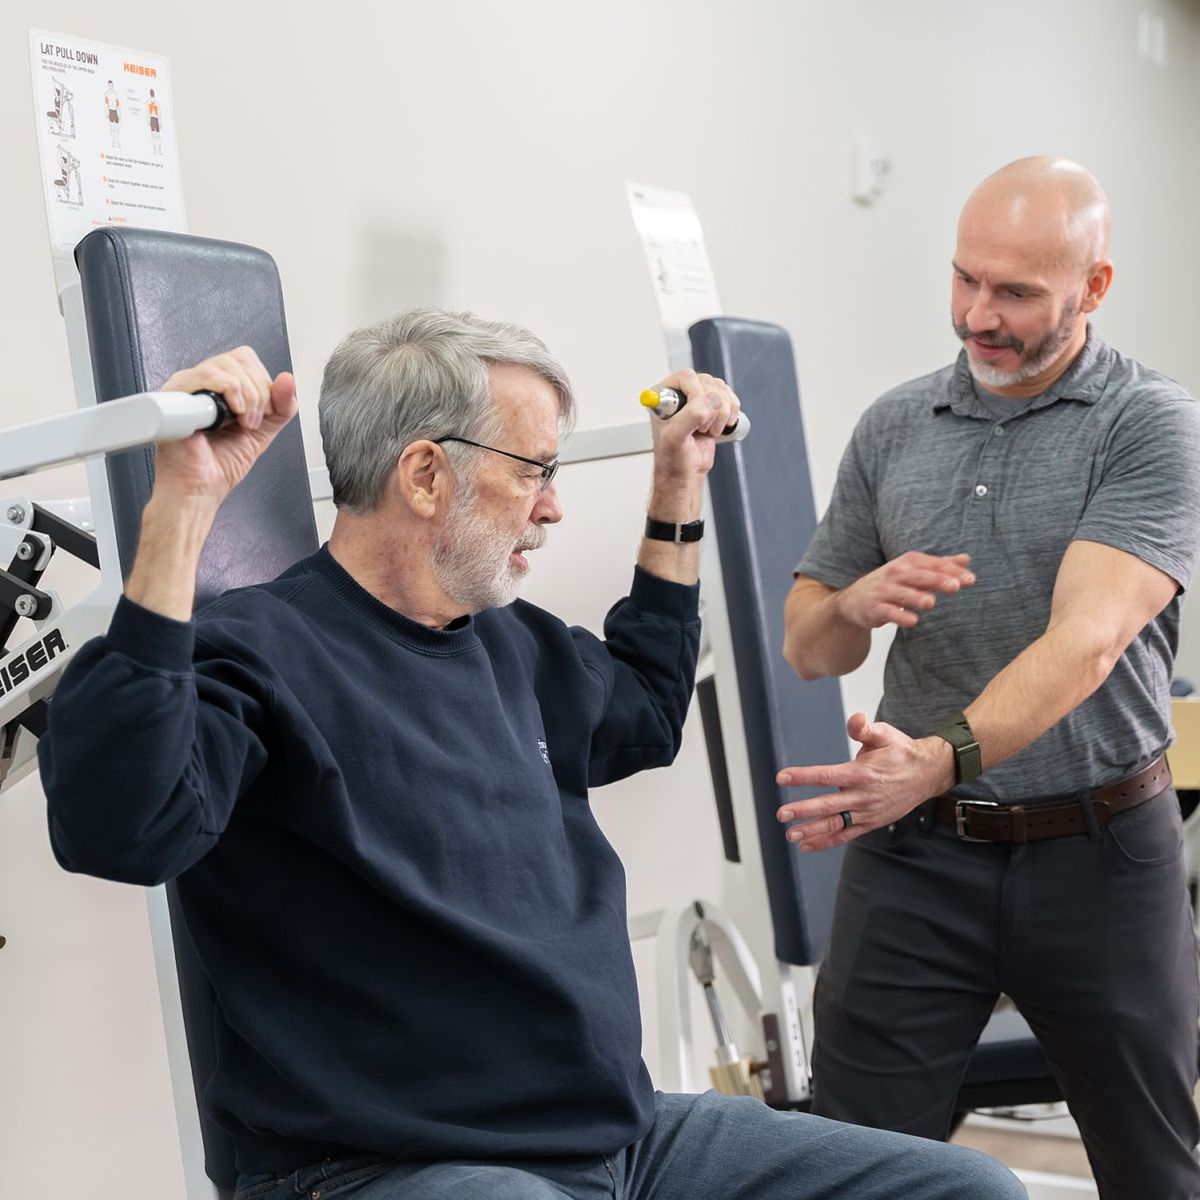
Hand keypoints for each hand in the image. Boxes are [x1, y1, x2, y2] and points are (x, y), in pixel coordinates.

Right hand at [153, 347, 297, 508]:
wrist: (201, 487)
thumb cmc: (222, 463)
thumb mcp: (264, 430)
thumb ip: (282, 406)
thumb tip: (288, 379)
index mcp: (221, 387)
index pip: (247, 360)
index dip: (263, 384)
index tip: (263, 414)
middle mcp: (203, 383)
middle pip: (240, 358)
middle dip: (258, 392)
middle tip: (251, 421)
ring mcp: (187, 386)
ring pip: (227, 365)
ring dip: (247, 397)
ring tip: (241, 423)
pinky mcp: (175, 394)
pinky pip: (207, 375)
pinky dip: (229, 392)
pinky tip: (229, 415)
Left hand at [647, 369, 740, 517]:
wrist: (685, 472)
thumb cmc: (673, 459)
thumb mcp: (676, 439)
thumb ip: (690, 416)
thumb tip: (709, 401)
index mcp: (663, 396)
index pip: (686, 377)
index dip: (697, 394)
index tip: (699, 418)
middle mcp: (680, 393)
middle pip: (708, 382)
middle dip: (713, 408)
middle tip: (704, 429)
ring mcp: (697, 398)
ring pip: (721, 389)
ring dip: (723, 412)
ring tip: (710, 431)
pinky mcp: (712, 406)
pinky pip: (730, 396)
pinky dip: (732, 412)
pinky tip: (722, 426)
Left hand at [773, 712, 952, 850]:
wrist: (927, 775)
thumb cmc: (901, 752)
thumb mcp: (885, 734)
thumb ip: (865, 729)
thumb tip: (854, 719)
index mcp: (862, 774)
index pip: (827, 776)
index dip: (803, 777)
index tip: (782, 777)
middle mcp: (863, 796)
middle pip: (828, 806)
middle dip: (803, 810)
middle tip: (781, 814)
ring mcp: (867, 813)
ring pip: (835, 825)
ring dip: (812, 831)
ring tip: (791, 835)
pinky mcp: (870, 823)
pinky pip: (846, 835)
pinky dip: (826, 841)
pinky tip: (806, 845)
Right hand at [837, 551, 973, 630]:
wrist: (854, 600)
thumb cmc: (890, 584)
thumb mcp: (913, 571)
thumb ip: (939, 566)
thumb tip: (966, 559)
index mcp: (908, 563)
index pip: (933, 565)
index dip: (951, 571)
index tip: (971, 580)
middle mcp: (895, 574)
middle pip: (919, 576)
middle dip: (937, 580)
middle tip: (956, 586)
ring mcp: (883, 591)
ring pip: (902, 593)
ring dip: (915, 597)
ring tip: (930, 602)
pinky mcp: (874, 608)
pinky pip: (887, 612)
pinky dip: (899, 616)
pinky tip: (912, 621)